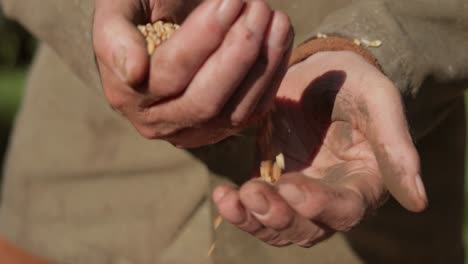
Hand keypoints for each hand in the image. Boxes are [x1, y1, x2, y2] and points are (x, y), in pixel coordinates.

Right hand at [93, 0, 292, 147]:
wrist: (166, 32)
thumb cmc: (144, 13)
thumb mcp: (119, 8)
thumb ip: (114, 35)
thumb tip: (135, 72)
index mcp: (126, 93)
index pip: (169, 73)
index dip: (203, 38)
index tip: (230, 0)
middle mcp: (159, 122)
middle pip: (204, 101)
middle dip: (238, 52)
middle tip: (258, 7)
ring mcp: (196, 131)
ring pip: (234, 112)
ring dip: (262, 63)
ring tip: (276, 18)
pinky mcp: (226, 129)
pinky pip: (255, 111)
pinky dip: (273, 75)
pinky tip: (281, 38)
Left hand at [213, 51, 427, 246]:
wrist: (318, 73)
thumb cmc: (354, 83)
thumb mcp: (378, 102)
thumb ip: (396, 146)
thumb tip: (419, 202)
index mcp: (362, 183)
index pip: (345, 210)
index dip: (320, 206)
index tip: (293, 188)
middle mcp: (329, 197)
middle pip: (306, 229)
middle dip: (279, 217)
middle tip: (254, 195)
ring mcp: (297, 192)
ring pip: (277, 225)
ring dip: (254, 219)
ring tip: (232, 198)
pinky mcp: (271, 181)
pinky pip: (255, 207)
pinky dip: (239, 207)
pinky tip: (224, 194)